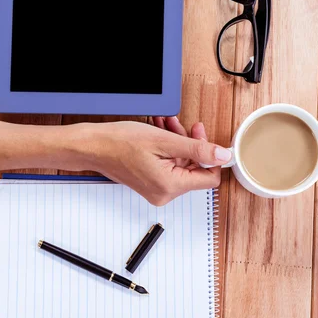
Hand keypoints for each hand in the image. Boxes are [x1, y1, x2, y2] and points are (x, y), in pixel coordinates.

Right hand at [73, 119, 230, 205]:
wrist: (94, 146)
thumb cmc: (121, 143)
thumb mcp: (165, 141)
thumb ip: (197, 150)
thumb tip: (223, 156)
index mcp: (170, 186)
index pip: (209, 178)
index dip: (211, 156)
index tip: (206, 138)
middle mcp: (164, 193)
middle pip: (194, 169)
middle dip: (191, 144)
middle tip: (186, 126)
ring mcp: (156, 189)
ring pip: (181, 164)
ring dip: (178, 142)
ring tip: (168, 124)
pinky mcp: (150, 182)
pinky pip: (168, 164)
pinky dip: (168, 148)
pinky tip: (161, 131)